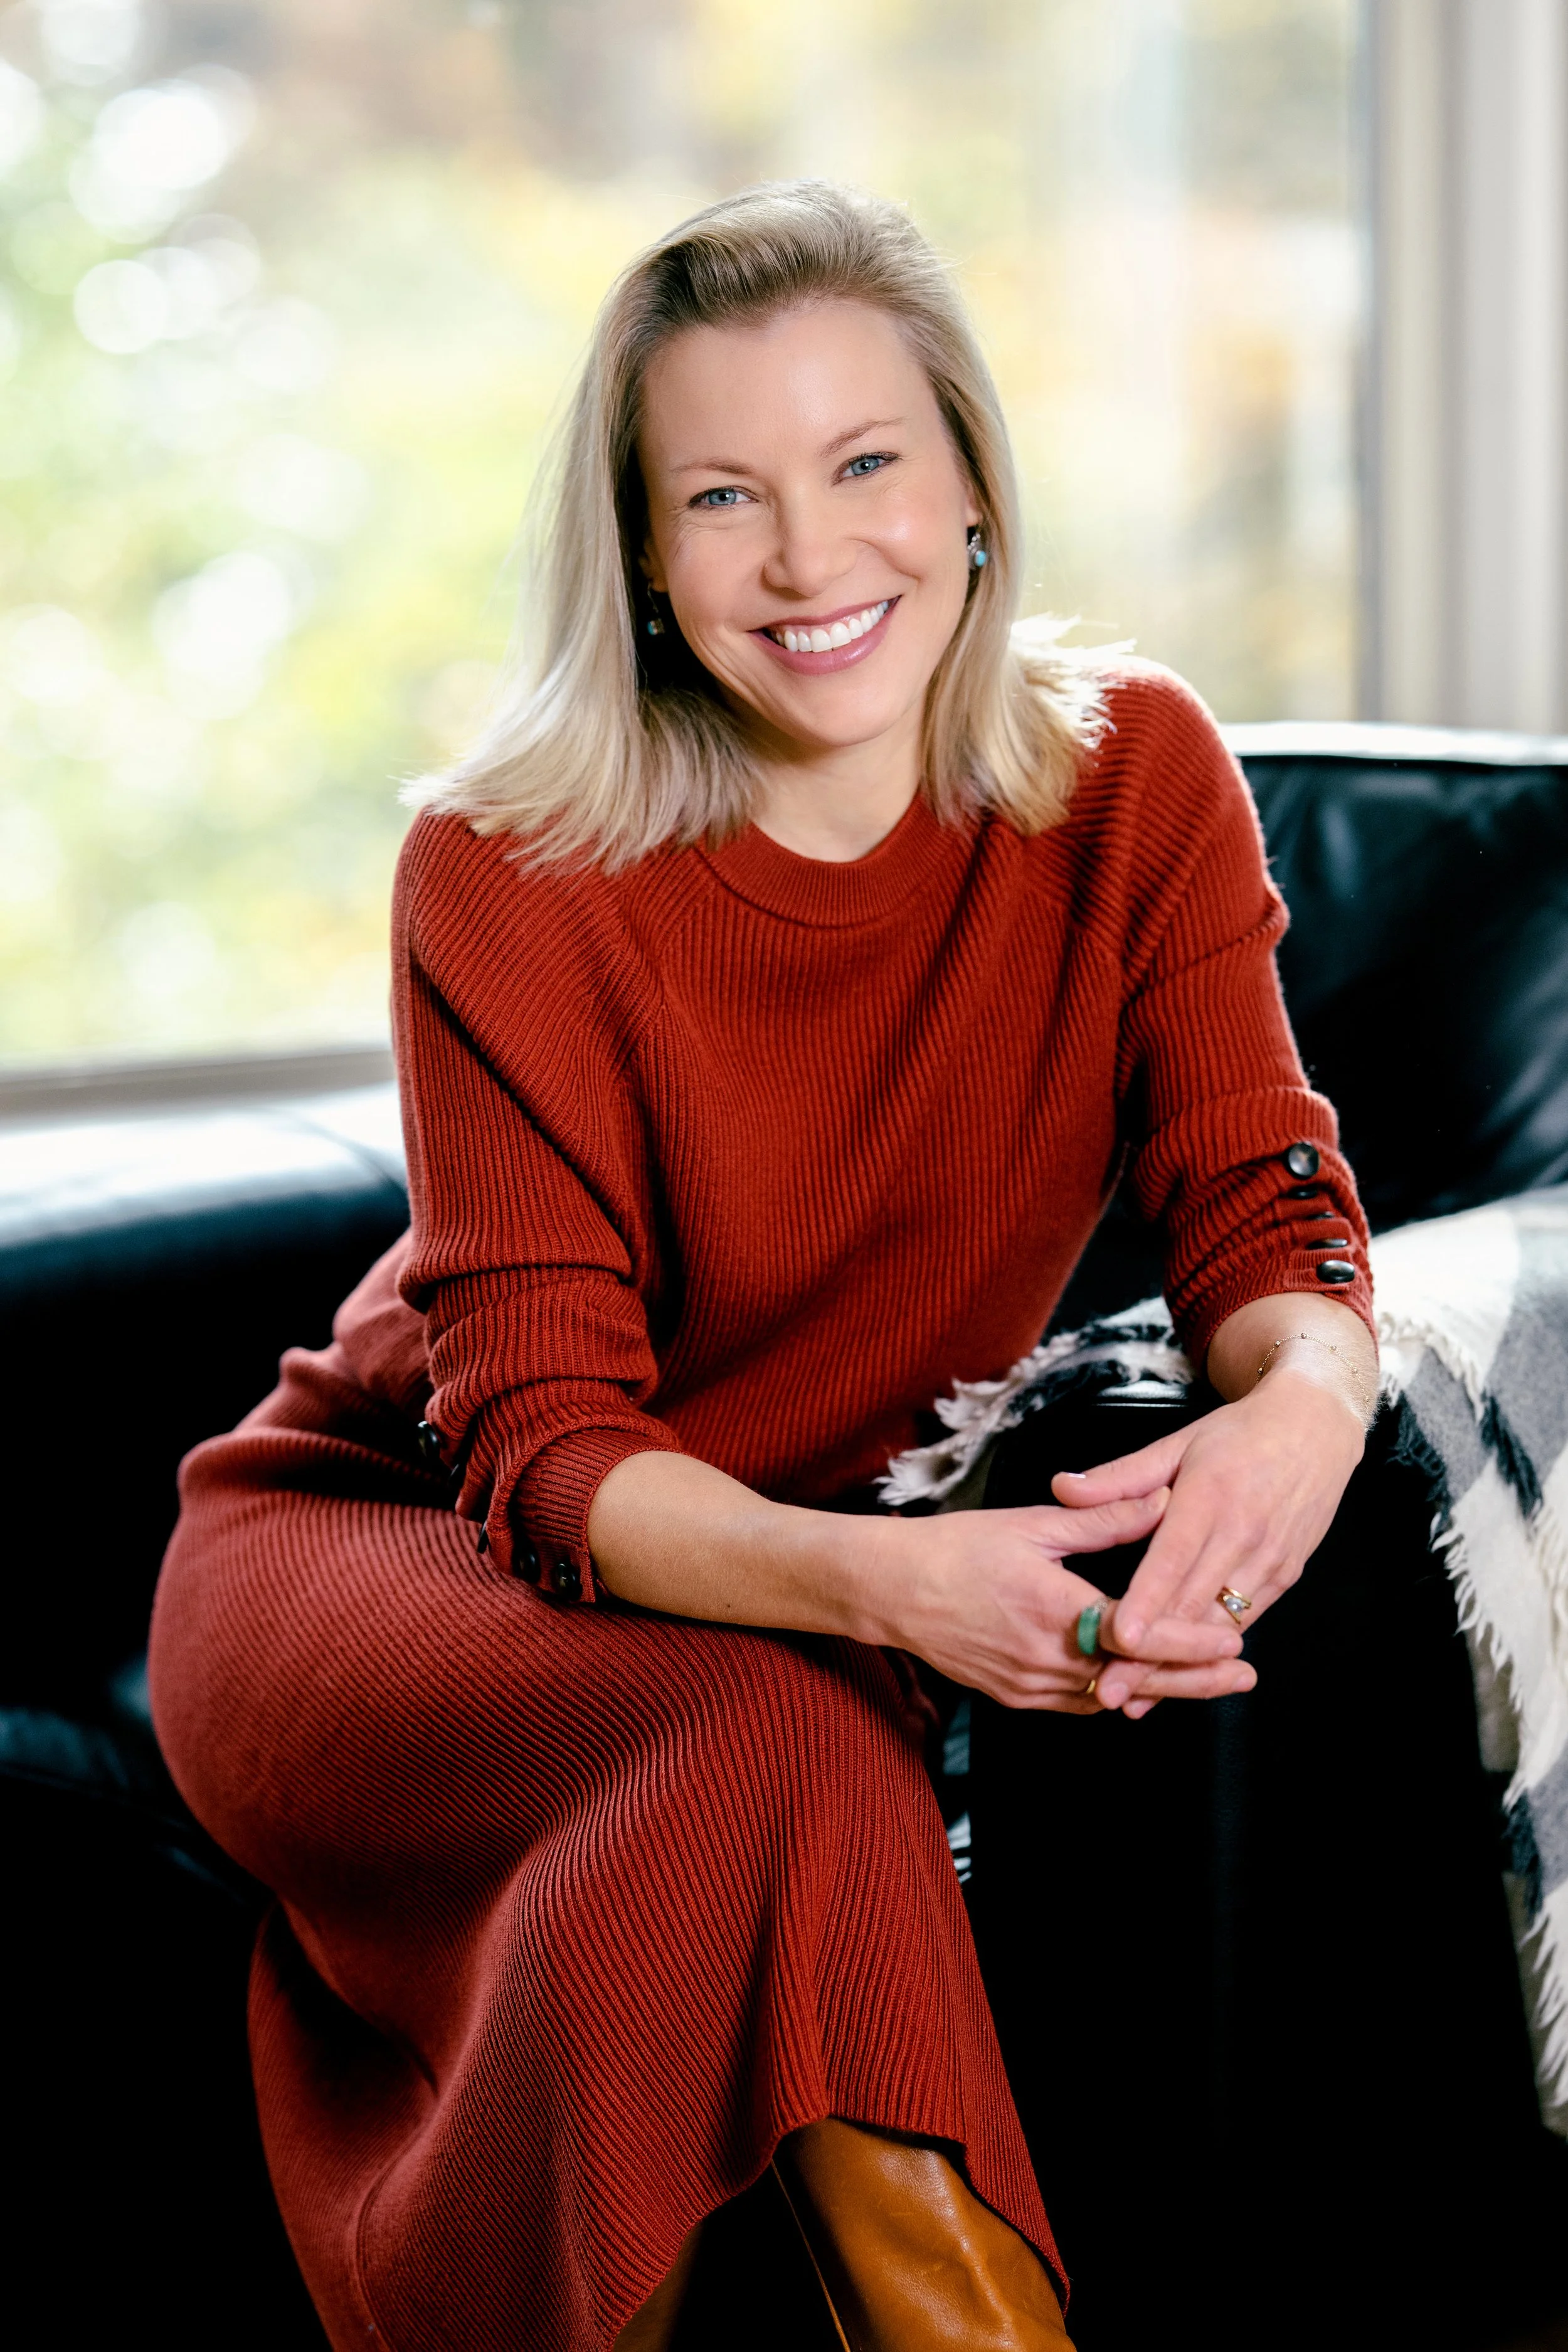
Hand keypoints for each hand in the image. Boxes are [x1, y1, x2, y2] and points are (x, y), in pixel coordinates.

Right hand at [863, 1493, 1252, 1713]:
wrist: (891, 1590)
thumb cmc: (956, 1548)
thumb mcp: (1032, 1524)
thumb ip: (1104, 1519)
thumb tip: (1163, 1501)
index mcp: (1051, 1609)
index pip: (1135, 1635)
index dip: (1187, 1643)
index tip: (1232, 1642)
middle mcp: (1042, 1658)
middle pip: (1134, 1679)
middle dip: (1195, 1680)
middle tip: (1244, 1677)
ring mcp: (1028, 1685)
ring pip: (1110, 1696)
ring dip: (1161, 1690)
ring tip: (1211, 1681)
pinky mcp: (1016, 1696)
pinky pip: (1079, 1702)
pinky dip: (1117, 1693)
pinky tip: (1145, 1684)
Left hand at [1050, 1367, 1362, 1715]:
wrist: (1315, 1429)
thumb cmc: (1238, 1435)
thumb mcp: (1177, 1443)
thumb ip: (1119, 1477)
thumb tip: (1061, 1488)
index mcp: (1210, 1496)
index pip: (1174, 1558)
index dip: (1148, 1601)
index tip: (1121, 1637)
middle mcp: (1243, 1533)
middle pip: (1192, 1604)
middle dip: (1151, 1654)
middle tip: (1110, 1689)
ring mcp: (1269, 1558)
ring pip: (1221, 1624)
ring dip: (1181, 1665)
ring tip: (1138, 1698)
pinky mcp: (1285, 1575)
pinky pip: (1247, 1621)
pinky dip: (1213, 1651)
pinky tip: (1183, 1676)